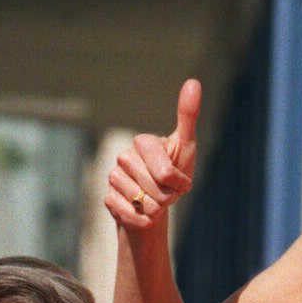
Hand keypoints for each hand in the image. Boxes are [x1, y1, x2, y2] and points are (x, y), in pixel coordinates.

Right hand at [105, 78, 201, 228]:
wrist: (155, 206)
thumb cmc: (173, 175)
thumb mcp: (186, 147)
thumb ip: (188, 116)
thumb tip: (193, 82)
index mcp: (142, 142)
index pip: (165, 173)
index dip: (178, 184)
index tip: (179, 181)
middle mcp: (124, 156)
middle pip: (156, 190)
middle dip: (167, 198)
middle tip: (165, 192)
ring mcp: (114, 178)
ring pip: (143, 203)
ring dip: (155, 210)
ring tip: (153, 201)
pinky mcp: (108, 199)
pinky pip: (130, 215)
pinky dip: (142, 221)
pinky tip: (144, 216)